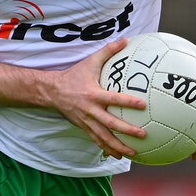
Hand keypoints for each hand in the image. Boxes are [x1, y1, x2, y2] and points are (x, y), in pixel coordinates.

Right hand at [46, 38, 147, 158]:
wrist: (51, 92)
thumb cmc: (74, 75)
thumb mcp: (90, 62)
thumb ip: (108, 51)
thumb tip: (126, 40)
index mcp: (93, 94)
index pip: (114, 99)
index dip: (128, 102)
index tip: (143, 105)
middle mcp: (90, 111)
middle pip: (111, 124)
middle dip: (127, 131)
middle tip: (143, 135)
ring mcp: (86, 121)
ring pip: (104, 137)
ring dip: (119, 146)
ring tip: (134, 153)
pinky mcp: (83, 127)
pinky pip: (97, 140)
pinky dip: (107, 149)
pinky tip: (118, 156)